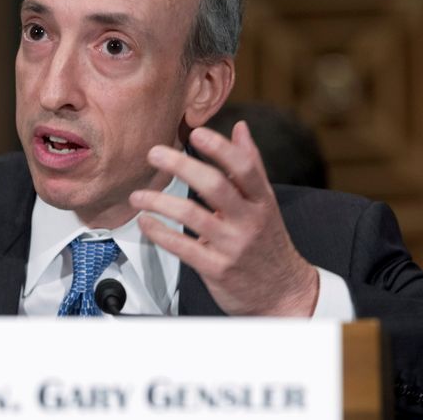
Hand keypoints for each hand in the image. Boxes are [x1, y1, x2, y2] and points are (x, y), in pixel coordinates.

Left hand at [129, 122, 318, 315]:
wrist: (283, 293)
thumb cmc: (267, 243)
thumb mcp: (265, 203)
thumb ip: (250, 166)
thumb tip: (240, 128)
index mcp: (262, 201)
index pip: (245, 168)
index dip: (220, 148)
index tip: (196, 133)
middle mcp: (249, 221)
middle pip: (215, 186)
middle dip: (181, 165)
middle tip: (155, 153)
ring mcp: (232, 246)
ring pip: (192, 216)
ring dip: (159, 201)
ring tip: (138, 195)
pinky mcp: (216, 269)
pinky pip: (182, 247)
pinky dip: (159, 232)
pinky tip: (146, 222)